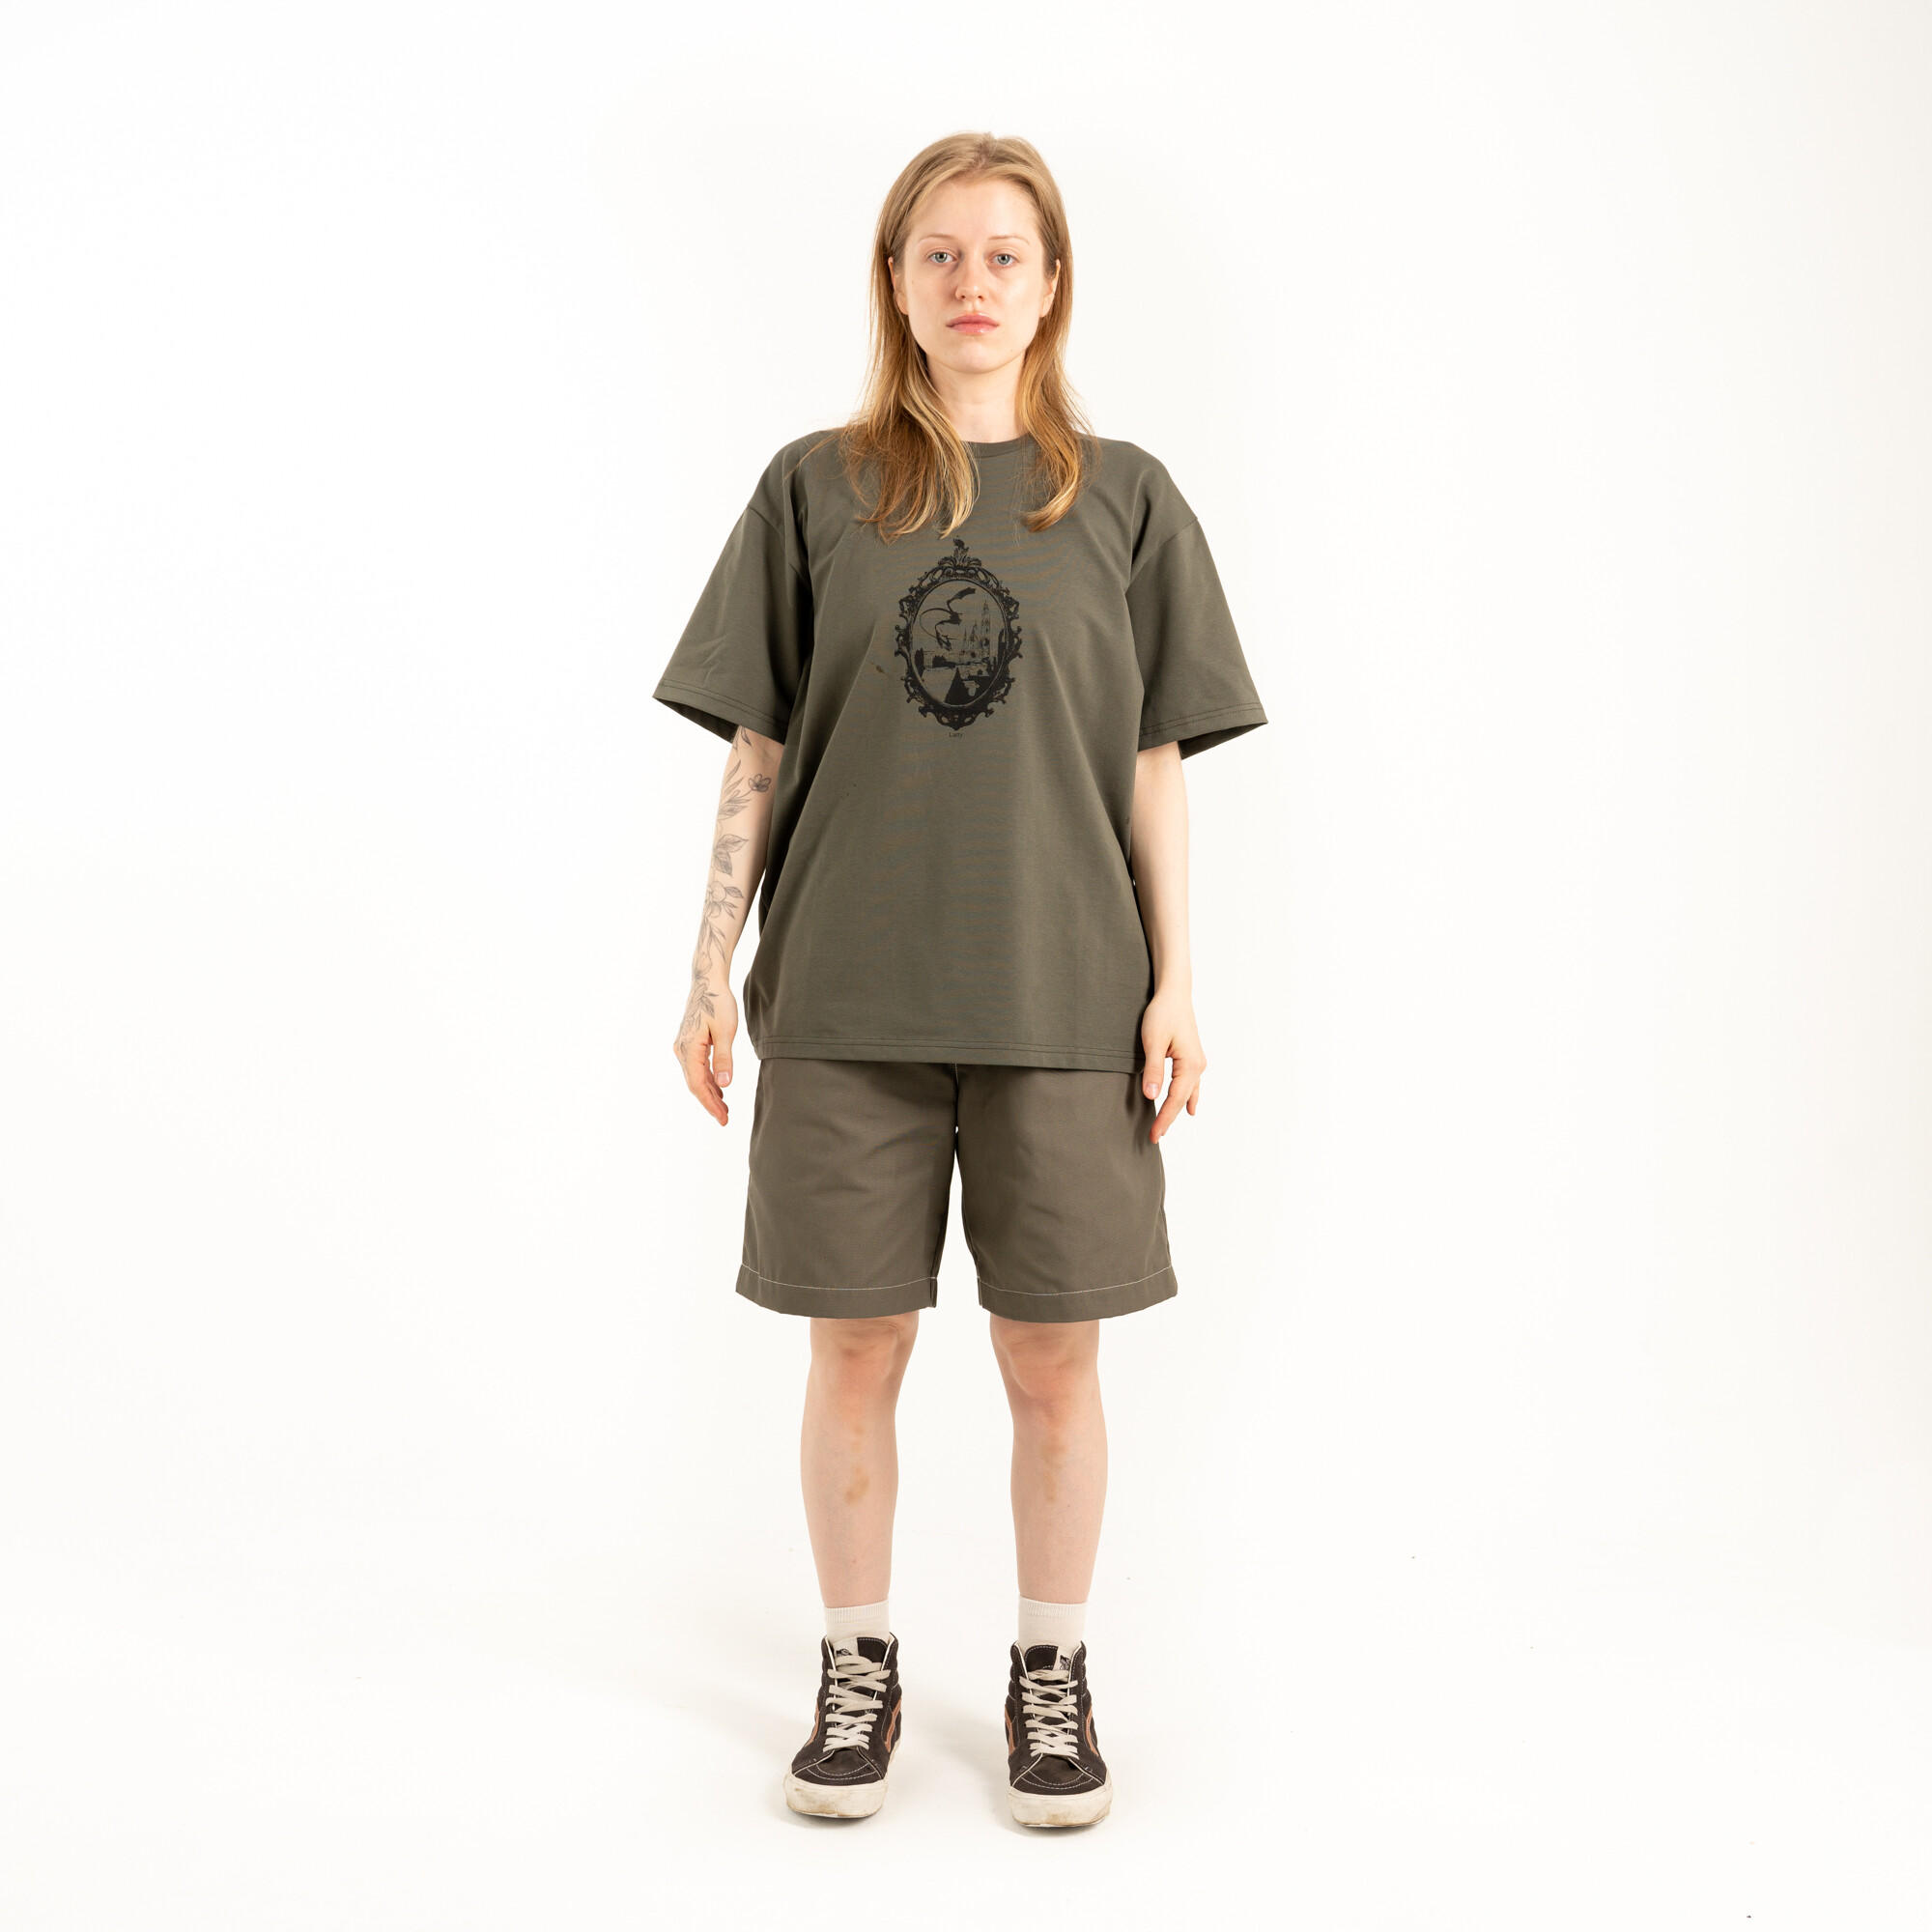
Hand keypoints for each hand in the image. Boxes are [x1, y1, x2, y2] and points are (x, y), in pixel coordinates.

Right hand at [673, 972, 739, 1125]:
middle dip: (709, 1103)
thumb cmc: (718, 1001)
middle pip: (695, 1084)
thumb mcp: (726, 1030)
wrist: (707, 981)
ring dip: (709, 1092)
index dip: (710, 1103)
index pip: (698, 1084)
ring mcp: (683, 1046)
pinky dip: (708, 1079)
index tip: (722, 1118)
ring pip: (695, 1077)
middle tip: (725, 1119)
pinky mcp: (689, 1042)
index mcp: (689, 1048)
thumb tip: (724, 1084)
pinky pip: (697, 1067)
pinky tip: (719, 1088)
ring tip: (724, 1108)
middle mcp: (681, 1050)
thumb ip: (724, 1058)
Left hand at [1139, 986, 1204, 1141]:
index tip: (1154, 1135)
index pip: (1175, 1099)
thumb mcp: (1153, 1041)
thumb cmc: (1163, 1013)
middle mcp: (1197, 1065)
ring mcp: (1197, 1061)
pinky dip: (1188, 1097)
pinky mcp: (1191, 1056)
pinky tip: (1190, 1107)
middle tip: (1155, 1137)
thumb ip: (1153, 1070)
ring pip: (1188, 1093)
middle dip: (1168, 1118)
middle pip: (1182, 1099)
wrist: (1174, 993)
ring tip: (1167, 1127)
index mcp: (1190, 1064)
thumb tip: (1152, 1097)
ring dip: (1177, 1110)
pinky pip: (1191, 1084)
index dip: (1164, 1118)